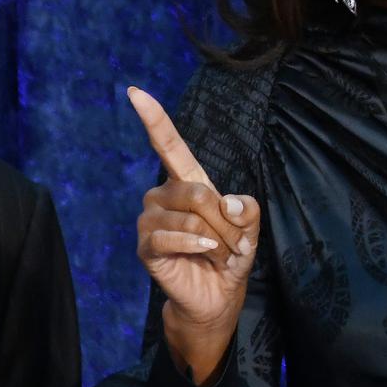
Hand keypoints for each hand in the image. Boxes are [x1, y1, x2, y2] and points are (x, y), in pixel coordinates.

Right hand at [128, 86, 261, 385]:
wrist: (217, 295)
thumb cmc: (230, 255)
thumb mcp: (250, 228)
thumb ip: (248, 210)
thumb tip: (227, 203)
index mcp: (188, 183)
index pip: (169, 145)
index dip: (154, 119)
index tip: (135, 91)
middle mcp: (163, 196)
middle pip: (197, 192)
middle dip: (225, 222)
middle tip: (230, 242)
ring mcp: (150, 220)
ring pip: (188, 218)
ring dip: (214, 239)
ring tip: (216, 253)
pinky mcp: (145, 246)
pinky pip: (167, 237)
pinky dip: (193, 246)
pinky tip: (204, 254)